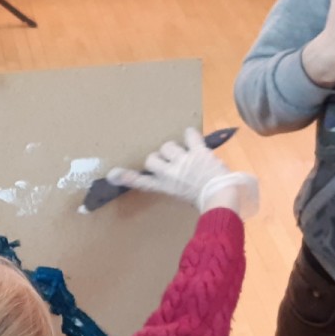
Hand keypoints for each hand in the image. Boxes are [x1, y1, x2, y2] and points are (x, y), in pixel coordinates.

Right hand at [105, 128, 259, 216]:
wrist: (221, 196)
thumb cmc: (205, 201)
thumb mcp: (184, 196)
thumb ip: (176, 186)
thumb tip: (176, 183)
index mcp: (166, 187)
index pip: (142, 182)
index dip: (127, 177)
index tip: (113, 174)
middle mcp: (170, 173)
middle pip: (152, 159)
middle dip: (160, 158)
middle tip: (171, 161)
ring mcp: (183, 160)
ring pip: (168, 146)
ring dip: (175, 148)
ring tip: (184, 152)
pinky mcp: (197, 151)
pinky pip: (189, 135)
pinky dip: (190, 134)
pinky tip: (192, 137)